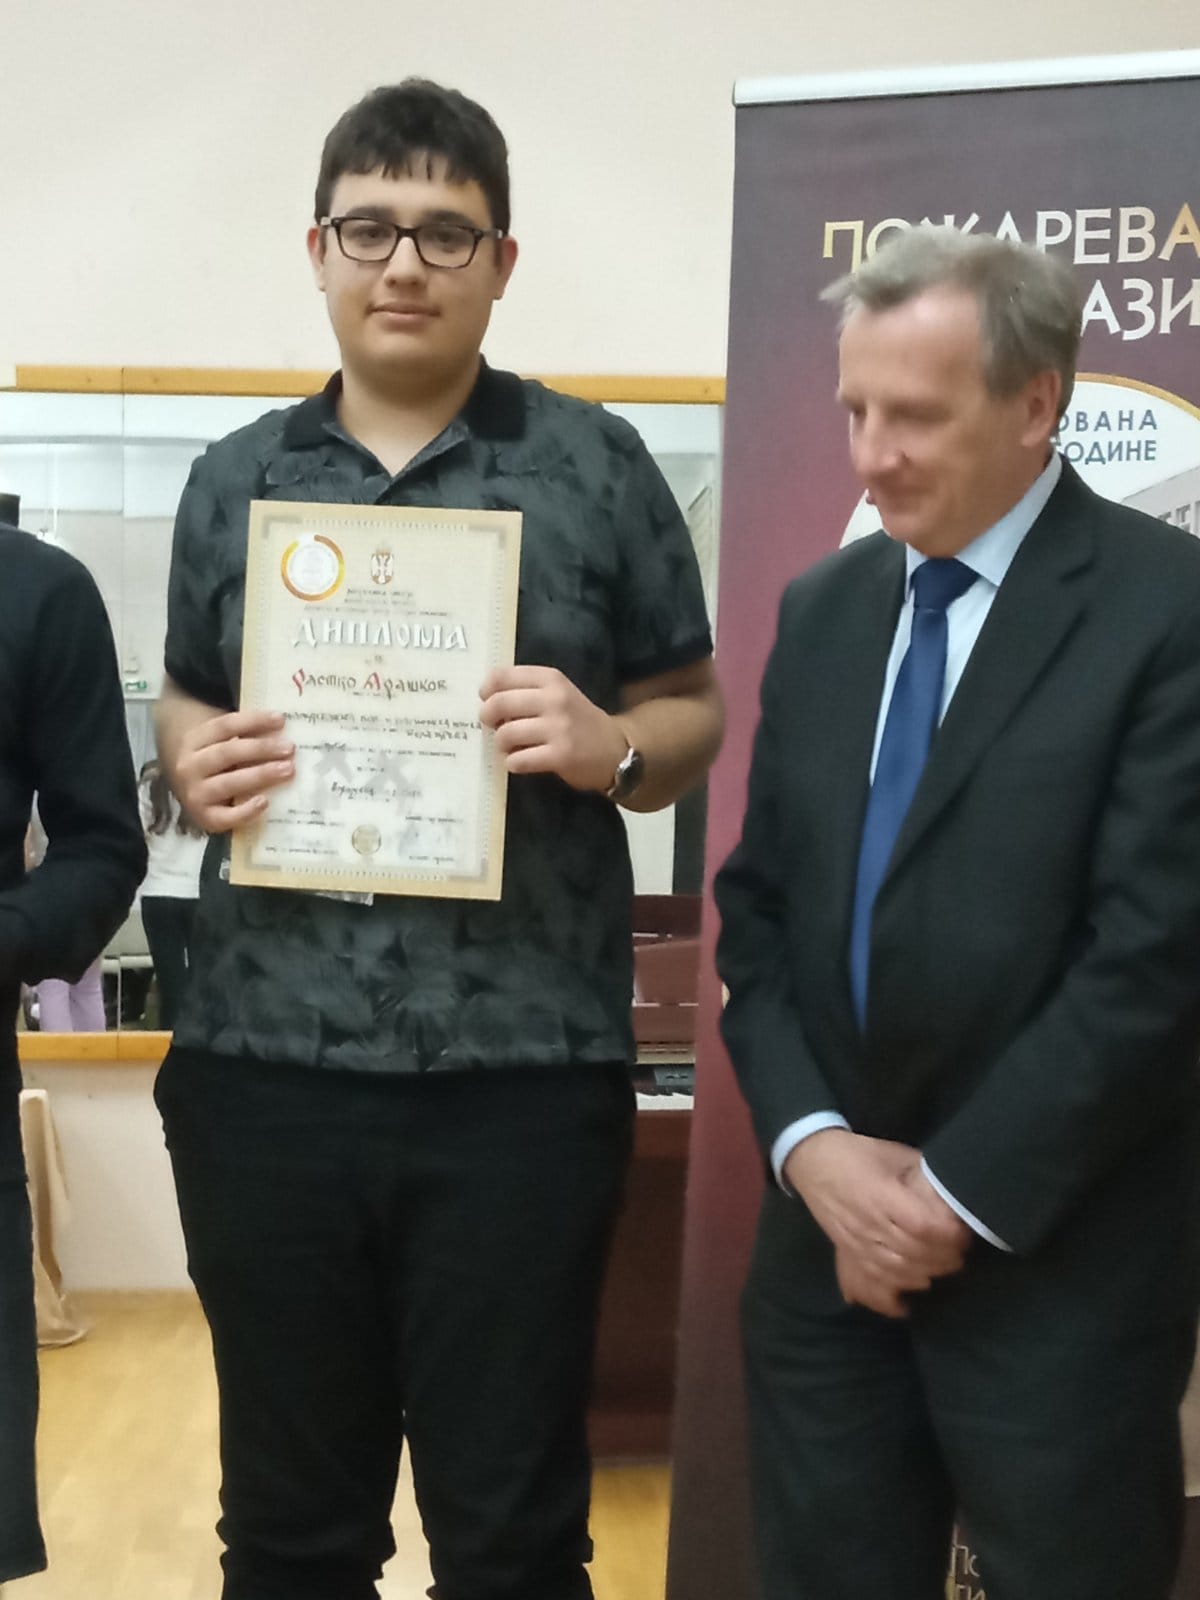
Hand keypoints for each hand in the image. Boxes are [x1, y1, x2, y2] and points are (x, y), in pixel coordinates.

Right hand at [171, 709, 294, 832]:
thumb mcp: (221, 743)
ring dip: (261, 775)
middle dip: (261, 749)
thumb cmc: (216, 763)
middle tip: (290, 748)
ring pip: (228, 783)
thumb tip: (284, 732)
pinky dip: (246, 811)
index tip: (281, 720)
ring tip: (288, 770)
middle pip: (228, 752)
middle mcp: (190, 766)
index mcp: (194, 740)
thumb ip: (246, 736)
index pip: (225, 725)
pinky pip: (226, 817)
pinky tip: (265, 801)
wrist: (188, 793)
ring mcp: (194, 794)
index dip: (253, 721)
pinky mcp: (203, 818)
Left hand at [479, 665, 627, 791]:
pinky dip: (513, 763)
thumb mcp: (559, 693)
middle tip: (494, 726)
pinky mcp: (560, 756)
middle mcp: (555, 699)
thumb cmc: (579, 720)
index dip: (486, 691)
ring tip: (510, 747)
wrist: (616, 749)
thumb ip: (527, 690)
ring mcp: (558, 728)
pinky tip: (521, 762)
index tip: (487, 700)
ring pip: (505, 734)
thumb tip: (485, 699)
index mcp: (551, 679)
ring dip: (501, 744)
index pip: (501, 676)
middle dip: (488, 718)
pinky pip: (518, 760)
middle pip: (498, 703)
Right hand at [784, 1130, 969, 1311]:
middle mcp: (868, 1223)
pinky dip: (890, 1299)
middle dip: (944, 1257)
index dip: (948, 1234)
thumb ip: (924, 1176)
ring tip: (941, 1268)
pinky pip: (870, 1284)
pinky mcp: (847, 1254)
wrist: (812, 1162)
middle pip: (913, 1253)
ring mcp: (855, 1243)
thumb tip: (953, 1199)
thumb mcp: (896, 1154)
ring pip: (896, 1272)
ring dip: (925, 1275)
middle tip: (961, 1253)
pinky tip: (906, 1303)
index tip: (964, 1233)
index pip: (922, 1225)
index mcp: (881, 1194)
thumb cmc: (858, 1154)